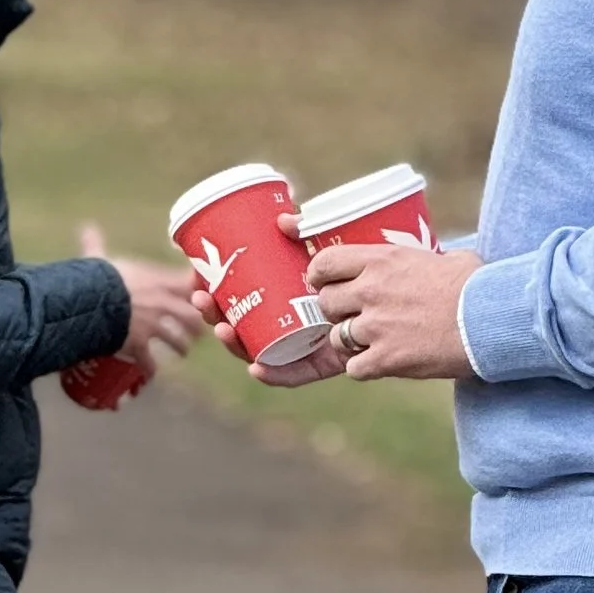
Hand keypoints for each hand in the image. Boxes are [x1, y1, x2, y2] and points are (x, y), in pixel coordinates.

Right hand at [81, 222, 196, 375]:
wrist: (89, 303)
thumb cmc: (98, 277)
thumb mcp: (100, 258)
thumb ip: (96, 244)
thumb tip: (86, 227)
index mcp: (158, 280)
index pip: (190, 283)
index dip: (200, 288)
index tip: (203, 292)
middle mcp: (162, 304)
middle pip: (193, 316)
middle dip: (197, 324)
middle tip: (198, 329)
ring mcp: (153, 326)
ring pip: (178, 340)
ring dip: (181, 347)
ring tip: (182, 352)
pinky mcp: (139, 345)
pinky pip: (149, 361)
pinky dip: (150, 369)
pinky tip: (151, 373)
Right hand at [187, 207, 345, 382]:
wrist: (400, 296)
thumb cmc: (361, 267)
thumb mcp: (330, 247)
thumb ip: (308, 231)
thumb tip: (284, 219)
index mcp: (276, 294)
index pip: (234, 294)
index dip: (209, 287)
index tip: (192, 274)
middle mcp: (281, 320)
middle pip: (237, 321)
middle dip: (212, 312)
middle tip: (200, 297)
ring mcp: (297, 343)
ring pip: (256, 348)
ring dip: (233, 342)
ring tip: (222, 326)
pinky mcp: (320, 363)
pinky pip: (292, 374)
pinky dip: (273, 374)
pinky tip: (256, 368)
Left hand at [308, 232, 483, 380]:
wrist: (490, 320)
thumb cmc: (478, 286)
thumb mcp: (449, 258)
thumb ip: (427, 260)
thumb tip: (437, 261)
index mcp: (383, 260)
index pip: (325, 262)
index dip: (319, 275)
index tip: (324, 281)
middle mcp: (371, 290)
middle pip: (326, 303)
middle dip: (336, 311)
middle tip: (356, 315)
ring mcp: (375, 326)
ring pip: (337, 338)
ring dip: (351, 342)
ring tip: (377, 341)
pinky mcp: (385, 359)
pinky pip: (354, 368)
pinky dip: (365, 368)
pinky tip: (385, 362)